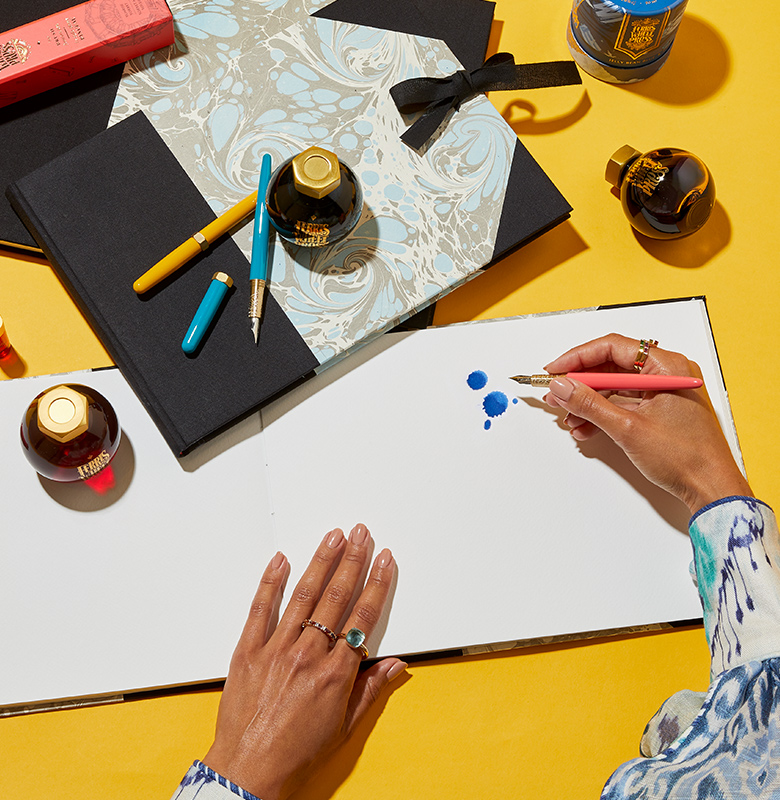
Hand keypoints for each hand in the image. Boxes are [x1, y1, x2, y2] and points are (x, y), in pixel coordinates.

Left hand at [203, 524, 405, 799]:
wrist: (248, 773)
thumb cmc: (295, 754)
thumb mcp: (344, 728)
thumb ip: (371, 691)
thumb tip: (396, 664)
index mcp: (335, 675)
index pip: (363, 617)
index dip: (377, 584)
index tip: (384, 561)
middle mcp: (307, 655)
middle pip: (336, 597)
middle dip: (352, 560)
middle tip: (361, 533)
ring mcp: (275, 650)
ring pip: (303, 596)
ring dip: (320, 561)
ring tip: (333, 536)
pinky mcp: (247, 651)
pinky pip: (260, 609)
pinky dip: (271, 582)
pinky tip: (281, 560)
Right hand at [542, 333, 751, 514]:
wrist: (710, 488)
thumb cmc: (686, 457)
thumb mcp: (627, 428)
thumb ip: (590, 404)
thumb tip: (563, 387)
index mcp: (667, 366)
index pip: (613, 347)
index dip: (578, 358)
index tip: (555, 371)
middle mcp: (666, 373)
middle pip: (612, 366)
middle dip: (581, 383)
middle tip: (556, 394)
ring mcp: (663, 391)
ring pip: (615, 387)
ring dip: (589, 402)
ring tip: (568, 417)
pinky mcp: (660, 409)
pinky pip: (624, 403)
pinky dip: (603, 414)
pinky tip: (586, 428)